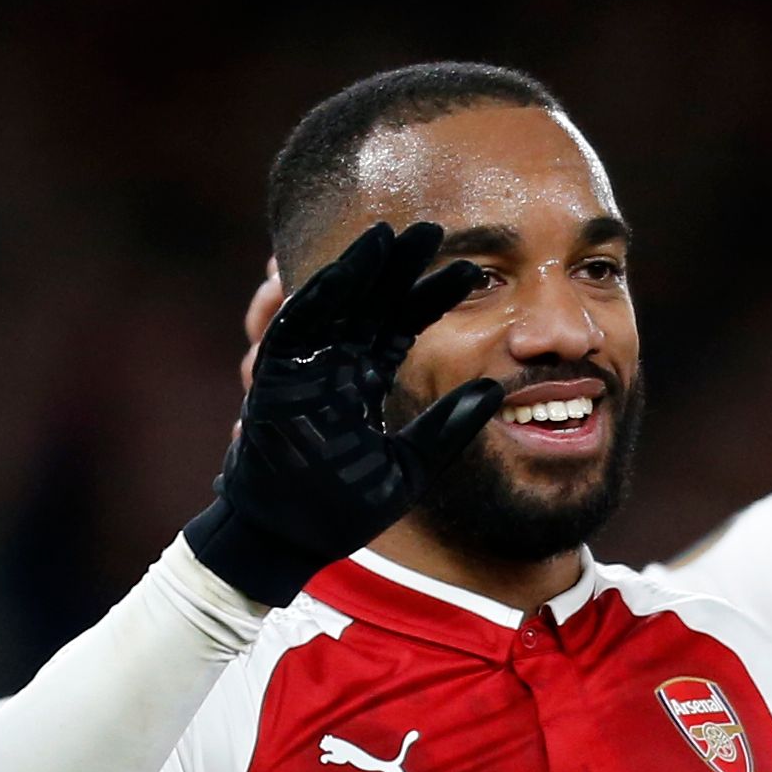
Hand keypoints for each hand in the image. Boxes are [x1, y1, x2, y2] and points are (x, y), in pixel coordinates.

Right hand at [184, 222, 502, 604]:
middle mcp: (334, 367)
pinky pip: (297, 329)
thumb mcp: (410, 466)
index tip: (472, 272)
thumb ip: (449, 429)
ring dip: (359, 269)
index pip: (401, 327)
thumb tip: (497, 393)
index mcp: (363, 383)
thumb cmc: (340, 510)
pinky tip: (347, 270)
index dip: (432, 298)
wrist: (288, 543)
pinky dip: (318, 298)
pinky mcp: (274, 380)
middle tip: (432, 228)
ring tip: (390, 234)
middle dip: (398, 266)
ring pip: (333, 305)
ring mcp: (303, 371)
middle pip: (369, 303)